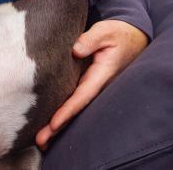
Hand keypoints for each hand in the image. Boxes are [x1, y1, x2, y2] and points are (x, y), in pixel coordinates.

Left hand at [36, 19, 148, 149]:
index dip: (68, 110)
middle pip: (76, 109)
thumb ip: (91, 39)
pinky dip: (63, 112)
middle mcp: (98, 84)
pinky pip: (75, 99)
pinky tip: (49, 122)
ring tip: (41, 140)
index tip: (54, 123)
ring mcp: (93, 85)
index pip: (82, 96)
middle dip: (59, 126)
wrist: (132, 36)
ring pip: (75, 107)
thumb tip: (75, 50)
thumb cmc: (118, 33)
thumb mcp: (106, 31)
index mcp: (102, 75)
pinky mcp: (88, 82)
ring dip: (58, 124)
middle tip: (40, 140)